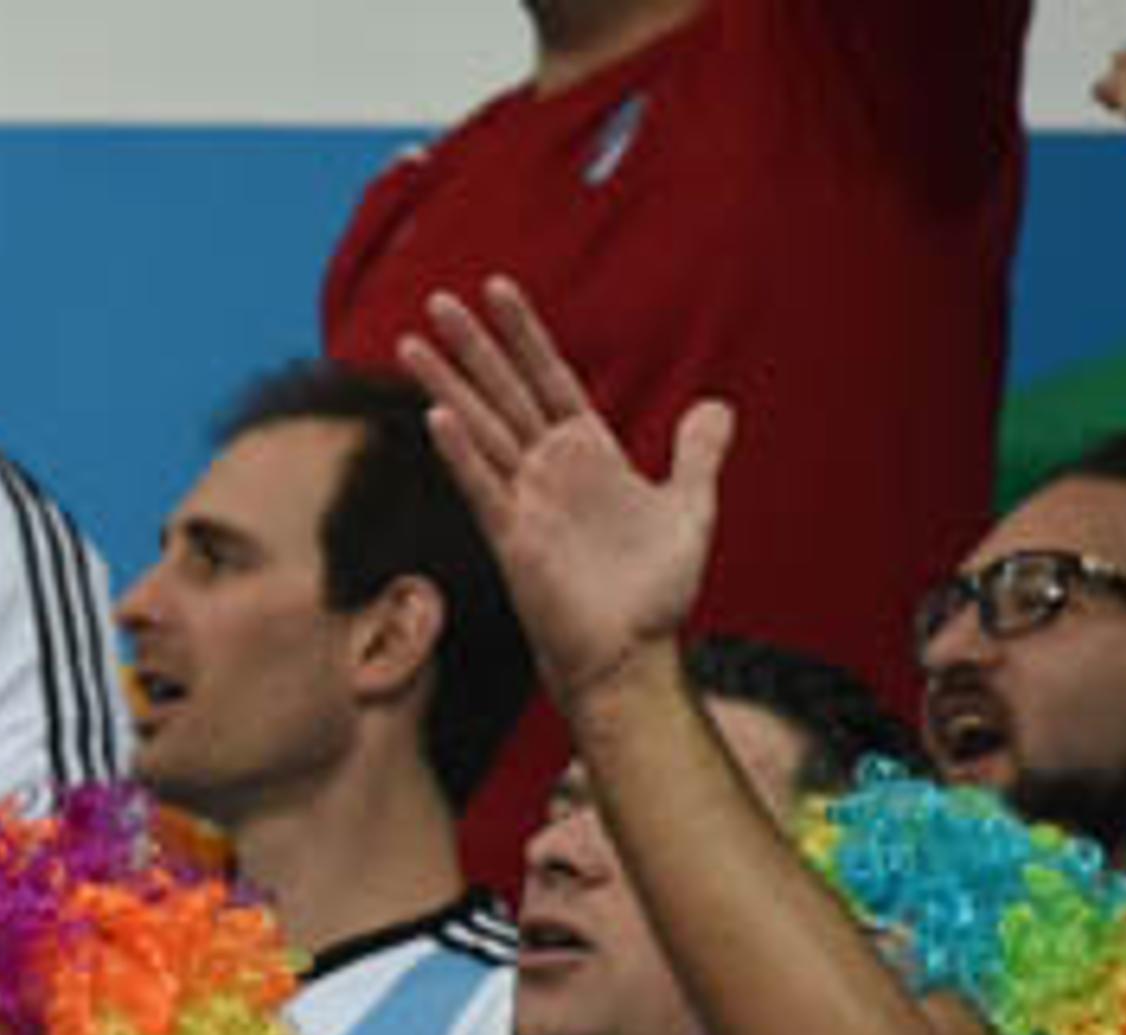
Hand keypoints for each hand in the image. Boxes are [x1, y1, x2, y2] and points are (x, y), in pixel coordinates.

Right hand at [397, 280, 730, 708]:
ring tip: (410, 344)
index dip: (524, 333)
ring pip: (480, 429)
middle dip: (471, 345)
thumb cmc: (655, 592)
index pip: (549, 377)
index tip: (496, 288)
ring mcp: (525, 502)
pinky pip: (482, 487)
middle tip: (436, 300)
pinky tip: (437, 417)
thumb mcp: (690, 508)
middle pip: (503, 392)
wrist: (633, 655)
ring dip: (446, 385)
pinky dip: (460, 454)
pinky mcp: (513, 539)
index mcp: (586, 454)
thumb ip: (697, 454)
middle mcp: (548, 470)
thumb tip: (715, 405)